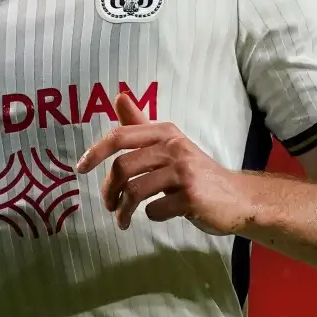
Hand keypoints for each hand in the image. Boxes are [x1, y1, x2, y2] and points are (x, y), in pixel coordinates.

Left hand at [74, 94, 254, 235]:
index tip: (79, 168)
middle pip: (123, 167)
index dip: (95, 152)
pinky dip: (150, 216)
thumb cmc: (196, 173)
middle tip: (108, 205)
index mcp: (165, 132)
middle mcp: (174, 147)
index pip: (120, 136)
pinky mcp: (191, 197)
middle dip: (108, 190)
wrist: (237, 198)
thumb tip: (119, 96)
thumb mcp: (169, 145)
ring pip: (135, 190)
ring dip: (123, 210)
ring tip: (122, 220)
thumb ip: (141, 125)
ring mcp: (184, 172)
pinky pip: (155, 209)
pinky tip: (158, 215)